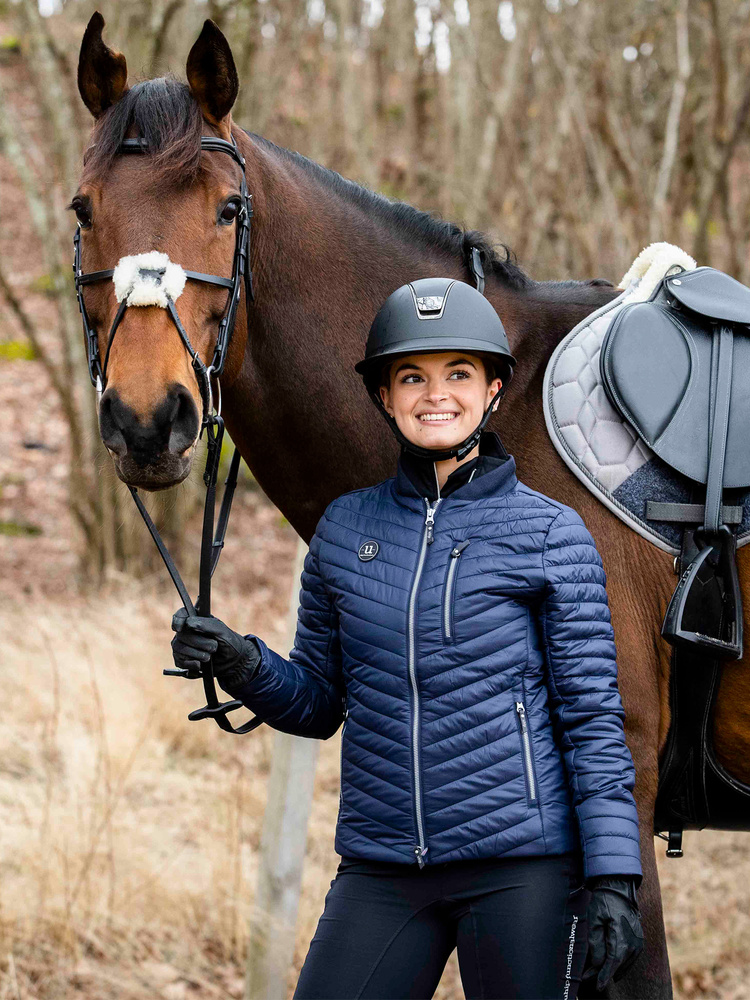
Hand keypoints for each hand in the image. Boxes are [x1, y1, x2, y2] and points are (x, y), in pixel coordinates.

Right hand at [170, 608, 260, 681]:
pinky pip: (179, 662)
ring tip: (210, 657)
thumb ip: (206, 625)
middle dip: (198, 642)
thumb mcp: (222, 632)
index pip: (181, 614)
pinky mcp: (182, 660)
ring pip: (178, 648)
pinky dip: (192, 664)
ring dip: (197, 654)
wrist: (232, 662)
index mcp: (197, 619)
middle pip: (181, 634)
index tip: (180, 628)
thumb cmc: (228, 643)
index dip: (178, 620)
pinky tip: (201, 664)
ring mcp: (182, 645)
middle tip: (213, 647)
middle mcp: (187, 631)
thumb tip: (189, 623)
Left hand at [582, 876, 643, 990]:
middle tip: (589, 977)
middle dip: (604, 972)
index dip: (604, 976)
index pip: (613, 962)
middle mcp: (634, 942)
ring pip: (625, 963)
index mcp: (622, 936)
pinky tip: (611, 966)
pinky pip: (630, 958)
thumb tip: (598, 963)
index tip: (597, 986)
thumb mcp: (594, 919)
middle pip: (618, 965)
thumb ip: (596, 942)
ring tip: (596, 972)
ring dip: (612, 969)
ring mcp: (638, 941)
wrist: (619, 887)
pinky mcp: (639, 940)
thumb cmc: (604, 901)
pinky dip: (621, 963)